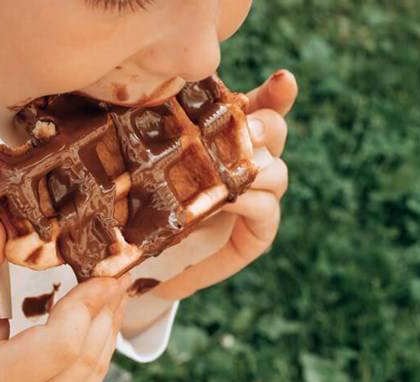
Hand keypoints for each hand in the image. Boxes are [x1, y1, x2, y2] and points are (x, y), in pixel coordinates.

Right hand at [0, 222, 128, 381]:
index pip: (60, 345)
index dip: (87, 305)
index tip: (101, 272)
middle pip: (84, 359)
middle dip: (104, 312)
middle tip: (114, 274)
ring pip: (94, 375)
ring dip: (108, 330)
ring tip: (112, 293)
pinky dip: (98, 352)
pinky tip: (100, 324)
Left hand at [152, 69, 298, 300]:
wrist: (149, 264)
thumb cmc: (146, 209)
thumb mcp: (144, 169)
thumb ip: (151, 139)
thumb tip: (135, 103)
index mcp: (227, 138)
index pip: (259, 107)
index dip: (276, 93)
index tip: (284, 79)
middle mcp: (249, 163)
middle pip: (274, 131)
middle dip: (266, 124)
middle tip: (250, 127)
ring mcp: (258, 197)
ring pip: (276, 171)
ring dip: (258, 167)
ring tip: (239, 166)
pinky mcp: (258, 232)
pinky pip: (266, 209)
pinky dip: (252, 202)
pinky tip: (234, 199)